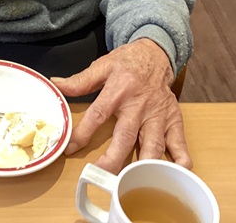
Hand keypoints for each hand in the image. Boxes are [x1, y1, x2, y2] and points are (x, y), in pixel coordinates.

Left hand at [51, 38, 191, 173]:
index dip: (83, 133)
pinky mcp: (173, 120)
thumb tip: (55, 85)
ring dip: (144, 164)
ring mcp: (157, 115)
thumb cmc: (127, 62)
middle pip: (125, 136)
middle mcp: (139, 105)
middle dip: (114, 159)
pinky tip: (176, 173)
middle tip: (101, 175)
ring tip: (134, 182)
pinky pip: (179, 142)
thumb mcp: (102, 66)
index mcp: (118, 90)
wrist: (156, 54)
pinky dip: (180, 159)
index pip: (98, 114)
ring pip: (153, 144)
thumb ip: (79, 80)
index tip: (71, 148)